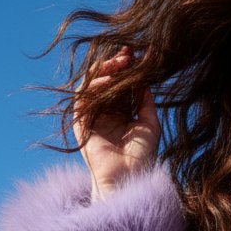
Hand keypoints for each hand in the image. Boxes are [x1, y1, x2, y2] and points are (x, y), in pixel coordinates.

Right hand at [72, 46, 160, 200]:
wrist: (128, 176)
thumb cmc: (143, 154)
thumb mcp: (150, 123)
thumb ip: (145, 101)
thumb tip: (145, 78)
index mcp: (123, 113)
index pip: (124, 85)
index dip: (129, 70)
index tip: (138, 55)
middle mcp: (107, 113)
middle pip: (108, 81)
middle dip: (117, 65)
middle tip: (127, 54)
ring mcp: (93, 116)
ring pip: (94, 85)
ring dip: (105, 71)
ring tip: (119, 63)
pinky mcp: (80, 121)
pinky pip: (83, 98)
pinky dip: (94, 86)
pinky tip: (107, 79)